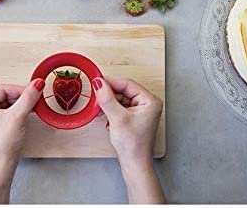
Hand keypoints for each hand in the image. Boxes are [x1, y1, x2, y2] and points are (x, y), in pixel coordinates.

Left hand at [0, 79, 44, 202]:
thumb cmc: (2, 145)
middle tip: (35, 99)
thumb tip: (37, 83)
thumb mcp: (17, 116)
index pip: (3, 88)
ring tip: (33, 107)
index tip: (34, 91)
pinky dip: (20, 111)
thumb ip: (28, 97)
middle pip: (6, 95)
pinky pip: (10, 111)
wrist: (2, 166)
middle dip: (22, 97)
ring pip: (9, 103)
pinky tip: (28, 113)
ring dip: (22, 104)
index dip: (20, 89)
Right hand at [92, 77, 164, 202]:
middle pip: (123, 91)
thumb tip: (99, 83)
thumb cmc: (133, 145)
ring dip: (108, 104)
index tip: (97, 81)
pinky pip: (120, 107)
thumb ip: (107, 98)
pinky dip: (111, 110)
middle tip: (96, 98)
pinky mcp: (134, 117)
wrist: (134, 164)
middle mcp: (147, 104)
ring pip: (120, 99)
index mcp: (150, 101)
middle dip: (109, 95)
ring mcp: (141, 111)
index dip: (111, 83)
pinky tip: (105, 117)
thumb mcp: (117, 118)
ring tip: (100, 110)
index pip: (127, 84)